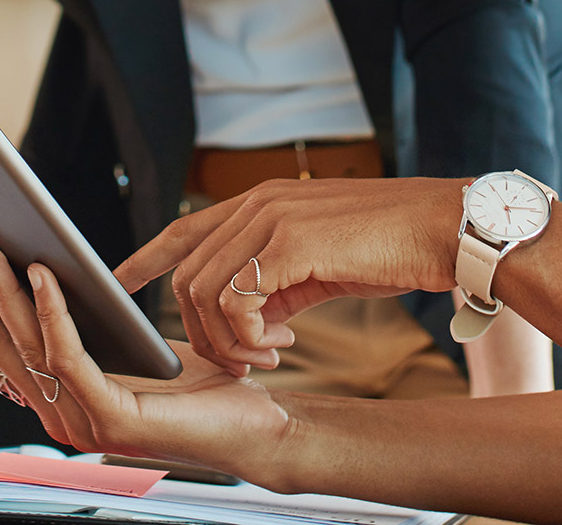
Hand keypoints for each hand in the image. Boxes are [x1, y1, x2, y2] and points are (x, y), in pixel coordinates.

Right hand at [0, 233, 292, 475]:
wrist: (257, 424)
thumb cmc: (198, 381)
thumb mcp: (124, 341)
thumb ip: (80, 318)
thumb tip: (35, 260)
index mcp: (52, 398)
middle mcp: (55, 415)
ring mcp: (80, 422)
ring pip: (24, 346)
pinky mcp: (113, 419)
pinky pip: (69, 355)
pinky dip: (51, 311)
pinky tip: (42, 272)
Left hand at [111, 177, 463, 376]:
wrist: (443, 229)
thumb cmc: (390, 246)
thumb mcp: (319, 261)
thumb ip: (277, 280)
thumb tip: (250, 319)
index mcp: (263, 201)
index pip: (185, 227)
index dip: (147, 257)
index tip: (119, 282)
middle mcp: (258, 202)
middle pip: (187, 274)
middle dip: (202, 330)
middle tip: (246, 359)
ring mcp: (271, 219)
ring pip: (204, 292)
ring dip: (227, 340)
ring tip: (267, 356)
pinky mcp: (290, 243)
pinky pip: (237, 301)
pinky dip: (247, 336)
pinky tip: (282, 345)